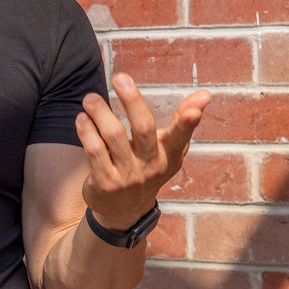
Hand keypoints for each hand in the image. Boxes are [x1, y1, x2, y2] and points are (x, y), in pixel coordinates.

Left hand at [76, 73, 210, 231]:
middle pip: (143, 129)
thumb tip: (205, 94)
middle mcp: (150, 166)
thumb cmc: (148, 168)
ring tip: (90, 98)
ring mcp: (127, 177)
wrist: (124, 211)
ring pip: (114, 137)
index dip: (187, 124)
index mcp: (169, 156)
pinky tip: (82, 118)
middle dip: (132, 101)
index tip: (194, 109)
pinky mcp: (105, 183)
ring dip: (100, 113)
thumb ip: (183, 121)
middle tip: (120, 77)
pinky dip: (87, 132)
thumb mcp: (169, 149)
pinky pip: (94, 152)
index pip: (180, 137)